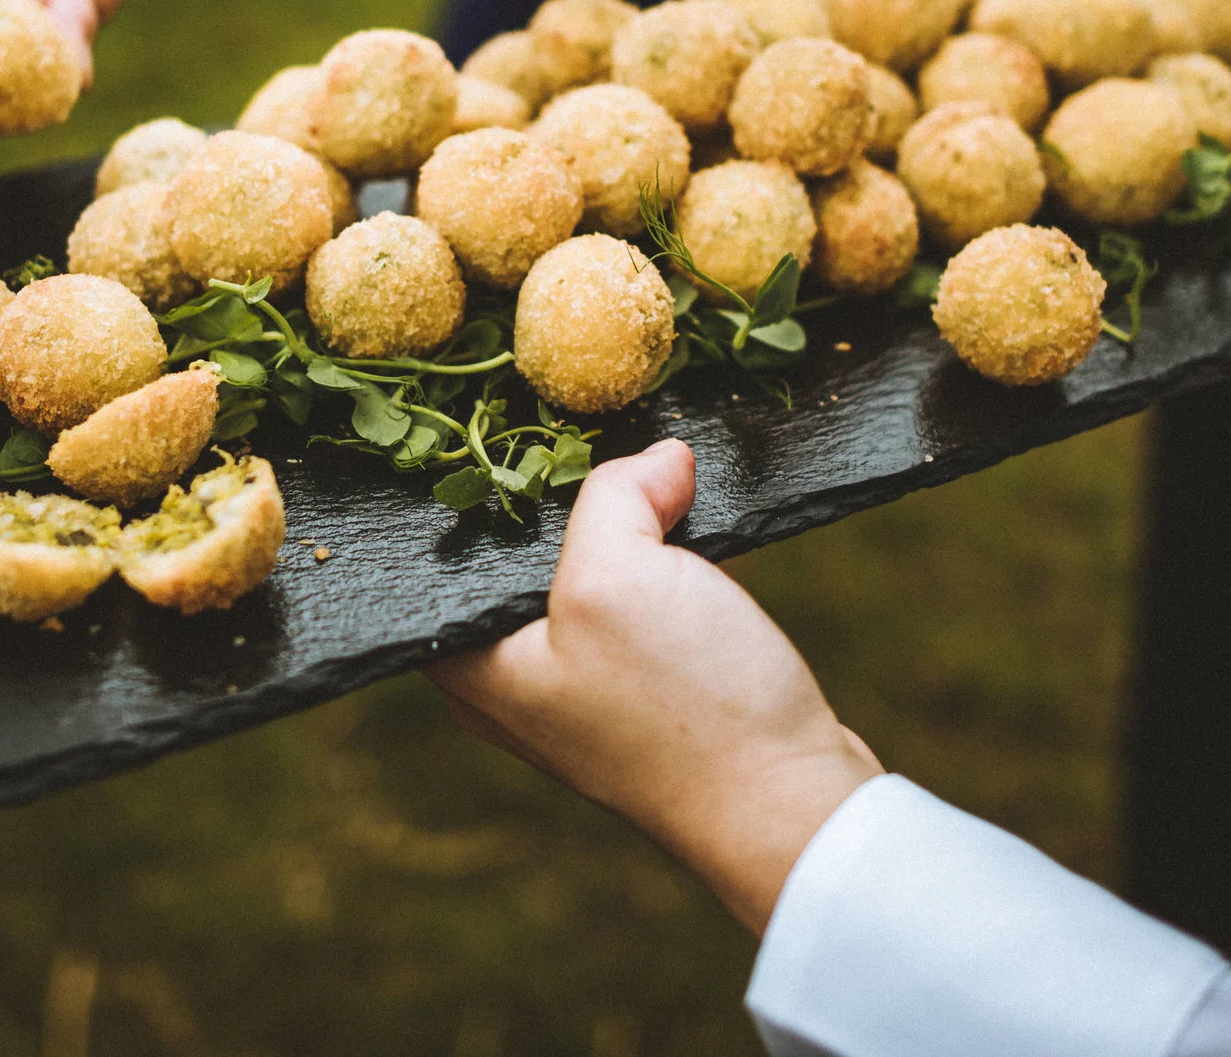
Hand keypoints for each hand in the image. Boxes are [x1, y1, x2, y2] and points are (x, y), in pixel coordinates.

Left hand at [427, 441, 881, 932]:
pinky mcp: (643, 693)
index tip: (516, 425)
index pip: (440, 553)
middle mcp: (511, 685)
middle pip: (518, 555)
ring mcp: (580, 692)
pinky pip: (635, 604)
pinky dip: (659, 565)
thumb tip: (660, 457)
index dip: (478, 482)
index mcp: (468, 667)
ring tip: (655, 477)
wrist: (790, 806)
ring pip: (584, 573)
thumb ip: (614, 494)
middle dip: (562, 499)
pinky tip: (688, 529)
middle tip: (598, 437)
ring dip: (622, 528)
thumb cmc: (686, 710)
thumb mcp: (624, 572)